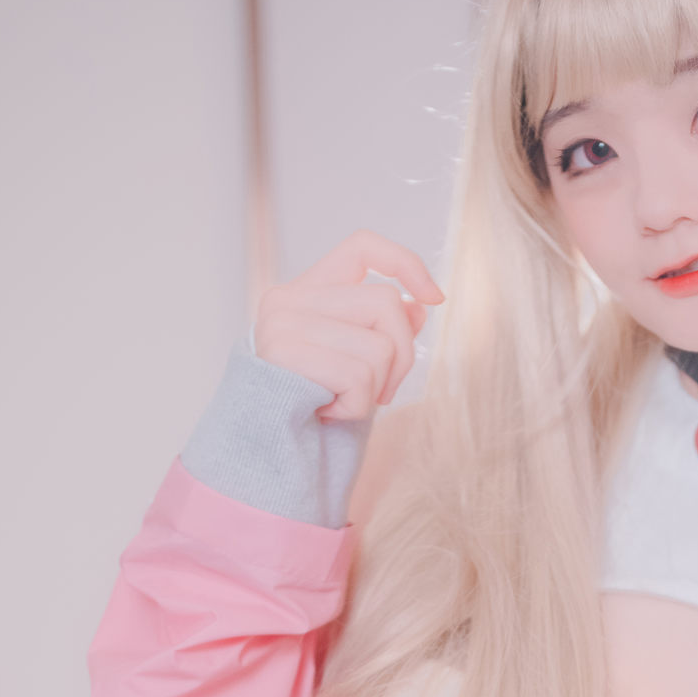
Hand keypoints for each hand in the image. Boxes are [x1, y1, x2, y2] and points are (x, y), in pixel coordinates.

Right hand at [252, 231, 442, 422]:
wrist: (263, 449)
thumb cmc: (311, 407)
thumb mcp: (355, 363)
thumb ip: (383, 331)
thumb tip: (419, 307)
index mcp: (306, 291)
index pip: (362, 247)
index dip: (405, 262)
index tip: (434, 298)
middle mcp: (289, 298)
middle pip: (386, 302)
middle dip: (402, 356)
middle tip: (380, 393)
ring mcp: (283, 322)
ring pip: (380, 346)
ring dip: (375, 389)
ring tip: (342, 403)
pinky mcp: (284, 351)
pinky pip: (358, 376)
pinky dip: (356, 406)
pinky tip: (328, 413)